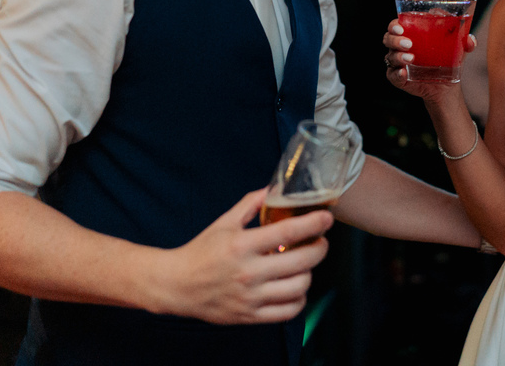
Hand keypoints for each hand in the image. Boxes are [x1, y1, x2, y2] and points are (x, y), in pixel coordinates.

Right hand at [156, 188, 332, 323]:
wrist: (177, 285)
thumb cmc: (201, 251)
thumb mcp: (224, 222)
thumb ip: (250, 204)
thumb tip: (273, 188)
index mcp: (242, 245)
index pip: (289, 231)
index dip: (314, 224)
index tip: (326, 218)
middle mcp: (248, 272)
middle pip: (302, 261)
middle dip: (320, 248)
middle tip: (320, 241)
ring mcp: (251, 297)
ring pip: (299, 287)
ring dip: (309, 274)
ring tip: (305, 265)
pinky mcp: (250, 315)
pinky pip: (288, 311)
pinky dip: (299, 299)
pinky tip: (295, 288)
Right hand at [382, 21, 476, 101]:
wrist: (447, 85)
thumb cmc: (448, 60)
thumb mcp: (458, 49)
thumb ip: (465, 41)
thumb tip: (470, 39)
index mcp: (411, 34)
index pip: (396, 25)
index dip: (394, 24)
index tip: (401, 27)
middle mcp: (400, 47)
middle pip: (388, 39)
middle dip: (395, 39)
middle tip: (409, 43)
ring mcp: (398, 63)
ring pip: (389, 56)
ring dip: (398, 56)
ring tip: (411, 58)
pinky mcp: (400, 78)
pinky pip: (392, 75)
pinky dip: (397, 74)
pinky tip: (404, 72)